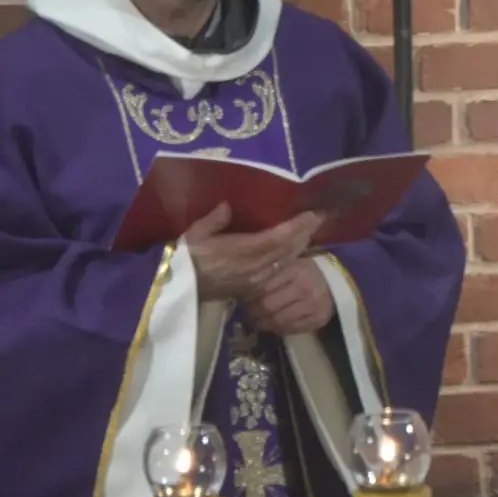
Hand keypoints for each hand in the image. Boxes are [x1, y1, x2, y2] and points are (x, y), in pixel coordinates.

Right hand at [183, 206, 323, 301]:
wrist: (178, 290)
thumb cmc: (185, 259)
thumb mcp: (193, 235)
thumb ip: (213, 220)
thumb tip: (227, 206)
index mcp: (242, 251)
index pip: (278, 238)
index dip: (298, 226)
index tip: (312, 214)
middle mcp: (255, 267)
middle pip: (289, 249)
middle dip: (305, 233)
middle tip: (319, 218)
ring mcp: (256, 279)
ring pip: (286, 260)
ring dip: (301, 245)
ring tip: (311, 230)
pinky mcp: (254, 288)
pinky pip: (279, 271)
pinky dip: (291, 258)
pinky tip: (296, 250)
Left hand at [242, 257, 336, 336]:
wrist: (337, 282)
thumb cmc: (306, 272)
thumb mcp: (288, 265)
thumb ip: (269, 275)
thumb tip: (241, 290)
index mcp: (296, 271)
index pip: (262, 288)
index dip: (248, 296)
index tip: (244, 299)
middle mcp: (305, 288)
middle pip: (267, 306)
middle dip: (253, 312)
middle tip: (249, 312)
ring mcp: (313, 306)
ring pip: (277, 321)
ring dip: (263, 323)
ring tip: (259, 320)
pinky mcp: (318, 320)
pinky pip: (290, 330)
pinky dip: (278, 329)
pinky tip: (275, 324)